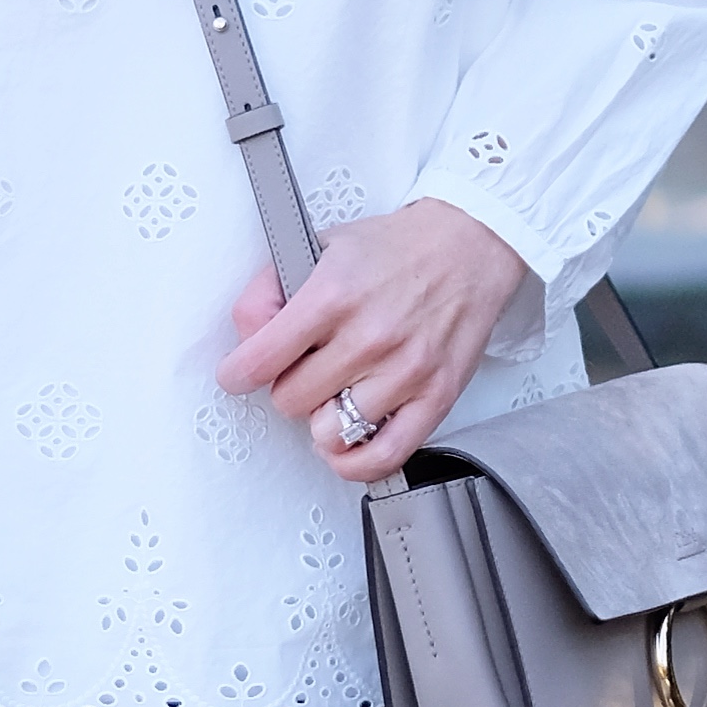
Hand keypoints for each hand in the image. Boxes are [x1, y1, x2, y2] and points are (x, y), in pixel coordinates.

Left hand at [218, 198, 536, 483]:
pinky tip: (346, 443)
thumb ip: (272, 287)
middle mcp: (370, 336)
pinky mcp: (436, 396)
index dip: (238, 373)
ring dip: (321, 418)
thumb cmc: (398, 249)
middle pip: (291, 399)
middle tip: (304, 369)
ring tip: (332, 395)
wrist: (469, 244)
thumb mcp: (322, 246)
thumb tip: (247, 333)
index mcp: (335, 294)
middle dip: (288, 385)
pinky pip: (384, 455)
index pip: (261, 358)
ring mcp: (405, 371)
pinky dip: (355, 462)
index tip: (238, 375)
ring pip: (330, 432)